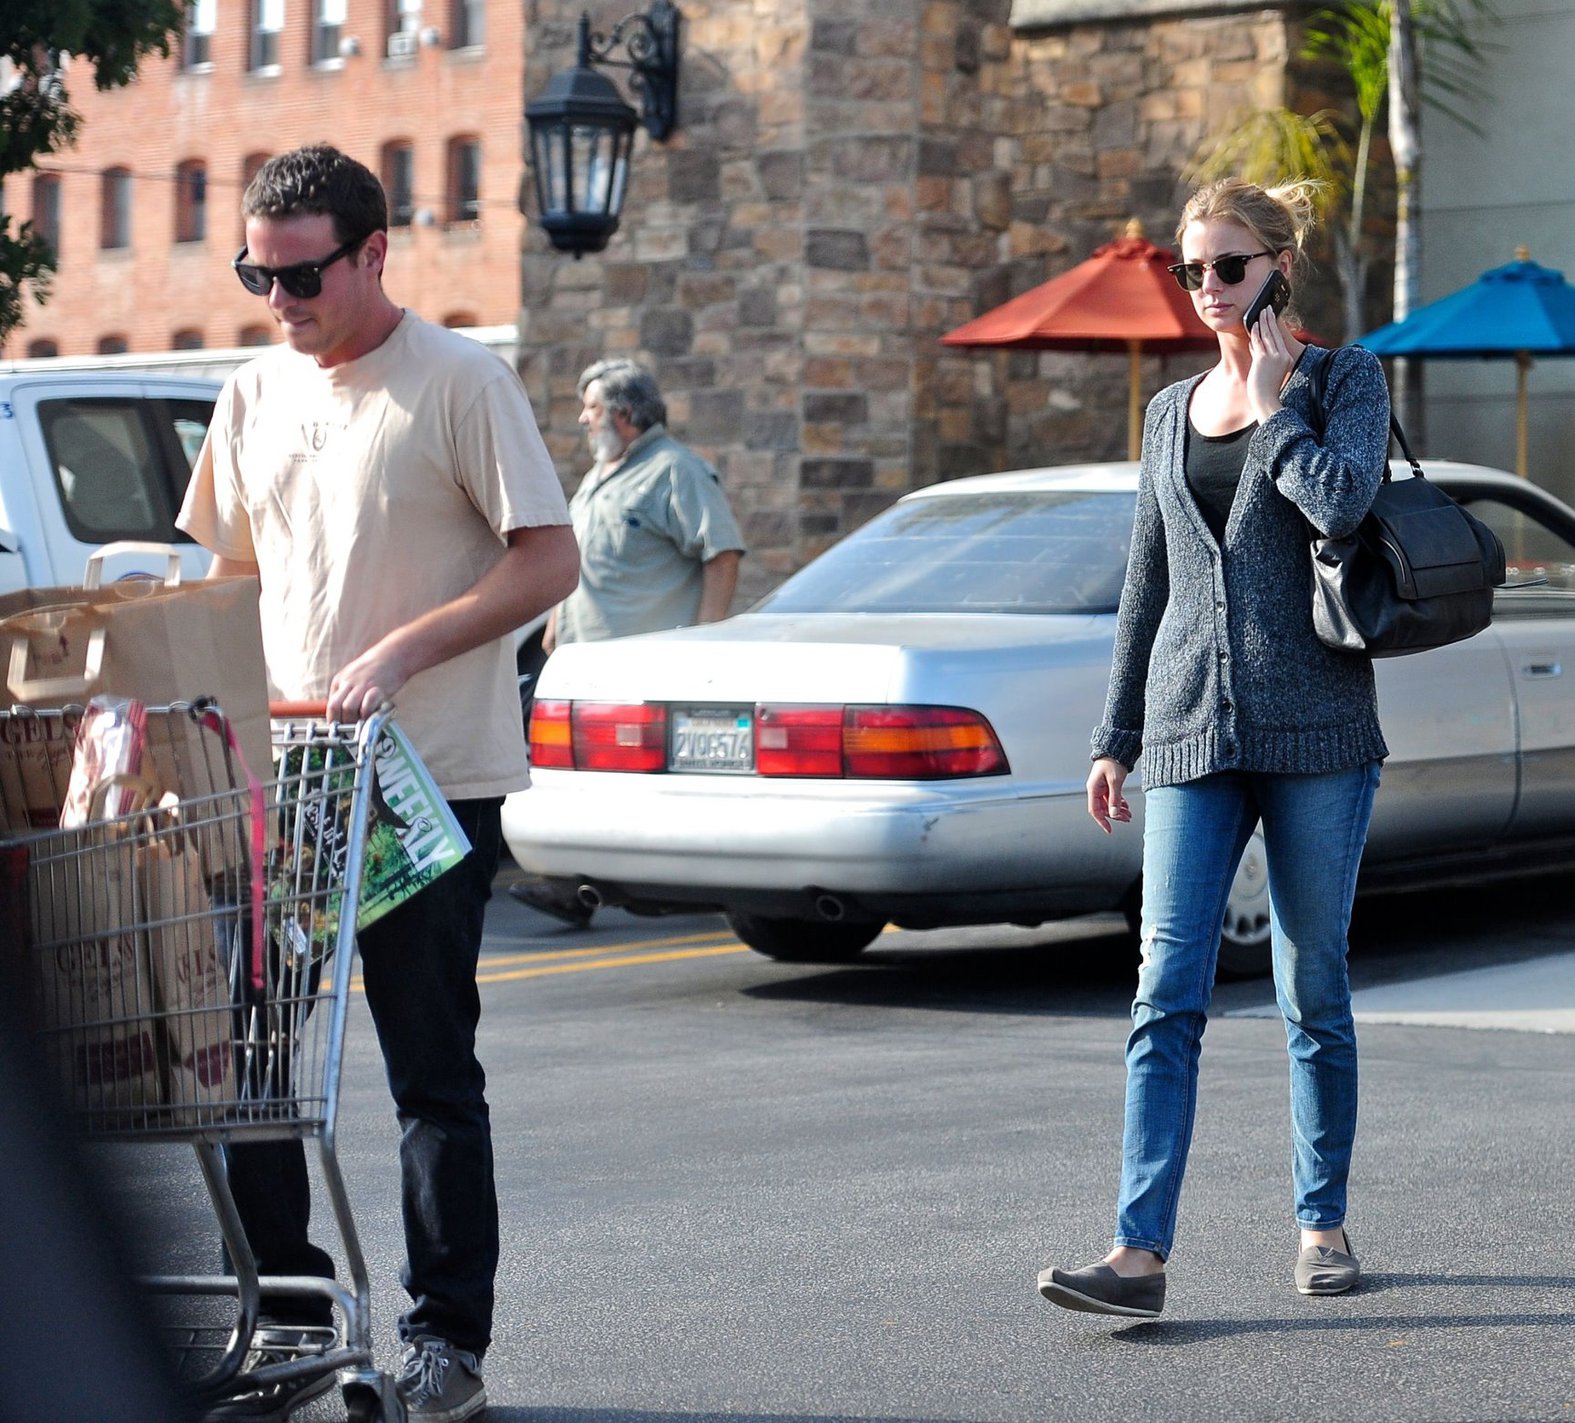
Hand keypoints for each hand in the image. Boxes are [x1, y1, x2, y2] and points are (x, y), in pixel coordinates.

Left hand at [327, 639, 409, 721]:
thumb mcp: (352, 676)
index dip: (334, 720)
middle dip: (341, 722)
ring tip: (361, 724)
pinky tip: (372, 716)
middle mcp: (348, 683)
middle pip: (336, 707)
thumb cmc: (375, 668)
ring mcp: (362, 686)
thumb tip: (342, 711)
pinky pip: (367, 706)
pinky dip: (368, 715)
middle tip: (350, 729)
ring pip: (348, 708)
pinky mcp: (377, 689)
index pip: (330, 705)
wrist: (393, 656)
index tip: (340, 729)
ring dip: (354, 720)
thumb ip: (346, 692)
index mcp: (340, 680)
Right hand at [1086, 758, 1130, 834]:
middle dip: (1115, 815)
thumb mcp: (1115, 782)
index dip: (1102, 822)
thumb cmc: (1113, 762)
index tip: (1110, 830)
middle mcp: (1095, 789)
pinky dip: (1119, 803)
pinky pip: (1111, 798)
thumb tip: (1114, 815)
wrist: (1116, 748)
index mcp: (1093, 789)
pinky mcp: (1106, 784)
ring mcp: (1101, 787)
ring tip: (1129, 814)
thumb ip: (1115, 799)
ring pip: (1108, 804)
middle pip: (1103, 809)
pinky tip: (1126, 806)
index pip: (1095, 810)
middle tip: (1127, 819)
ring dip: (1118, 810)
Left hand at [1245, 306, 1297, 423]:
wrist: (1265, 400)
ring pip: (1267, 334)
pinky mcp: (1264, 359)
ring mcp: (1274, 357)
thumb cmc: (1264, 389)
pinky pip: (1259, 341)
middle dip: (1270, 319)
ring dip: (1263, 321)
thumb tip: (1252, 344)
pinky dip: (1255, 331)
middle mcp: (1282, 356)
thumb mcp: (1265, 370)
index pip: (1279, 339)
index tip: (1271, 317)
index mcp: (1286, 359)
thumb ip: (1259, 356)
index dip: (1274, 326)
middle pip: (1275, 333)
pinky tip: (1253, 324)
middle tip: (1267, 308)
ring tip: (1261, 311)